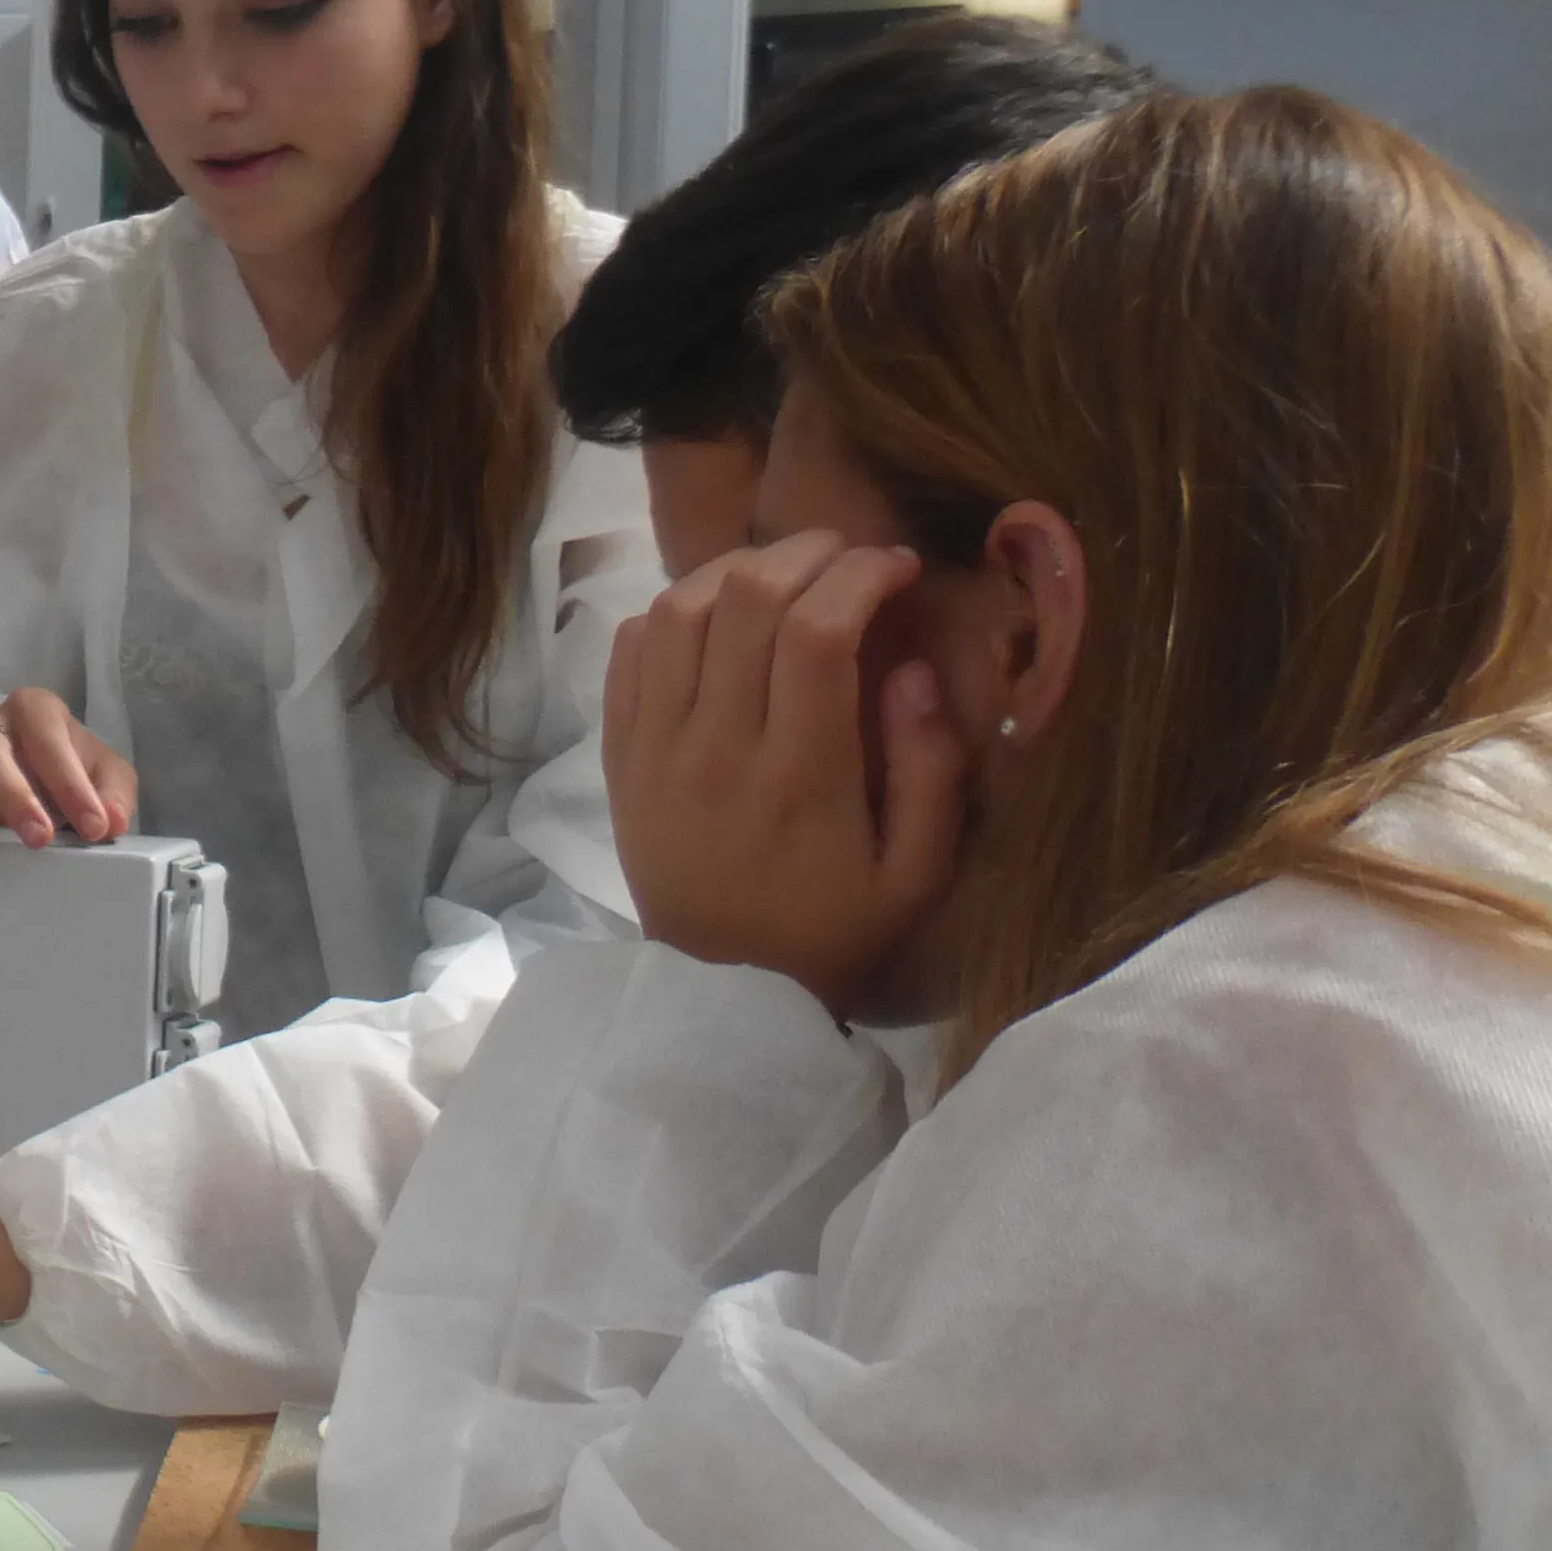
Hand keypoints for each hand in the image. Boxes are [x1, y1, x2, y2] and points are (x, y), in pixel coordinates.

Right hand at [0, 687, 137, 849]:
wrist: (49, 783)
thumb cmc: (76, 774)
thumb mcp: (108, 778)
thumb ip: (114, 794)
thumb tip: (110, 820)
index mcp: (35, 710)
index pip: (46, 736)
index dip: (69, 781)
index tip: (92, 826)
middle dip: (13, 796)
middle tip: (38, 839)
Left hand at [602, 532, 967, 1019]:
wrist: (723, 997)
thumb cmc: (833, 932)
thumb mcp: (916, 873)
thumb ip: (931, 770)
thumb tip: (914, 671)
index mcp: (801, 777)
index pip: (816, 631)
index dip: (860, 576)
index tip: (898, 568)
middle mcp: (717, 750)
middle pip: (744, 601)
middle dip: (805, 553)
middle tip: (847, 558)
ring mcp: (656, 751)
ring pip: (676, 611)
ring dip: (733, 570)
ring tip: (784, 575)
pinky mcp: (620, 759)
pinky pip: (629, 654)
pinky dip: (669, 612)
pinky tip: (716, 618)